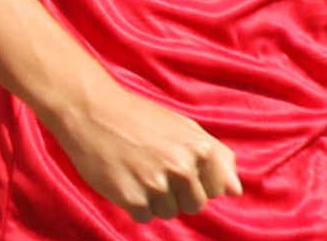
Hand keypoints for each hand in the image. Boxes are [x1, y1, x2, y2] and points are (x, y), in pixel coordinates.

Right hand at [42, 81, 241, 223]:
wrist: (90, 110)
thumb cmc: (138, 117)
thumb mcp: (184, 126)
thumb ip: (217, 156)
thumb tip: (236, 191)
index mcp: (199, 149)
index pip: (214, 190)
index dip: (194, 180)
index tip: (173, 163)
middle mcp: (182, 167)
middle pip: (193, 205)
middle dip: (176, 193)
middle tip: (152, 167)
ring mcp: (157, 184)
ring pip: (168, 213)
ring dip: (154, 199)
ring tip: (137, 170)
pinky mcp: (132, 197)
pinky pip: (144, 216)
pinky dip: (134, 203)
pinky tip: (124, 179)